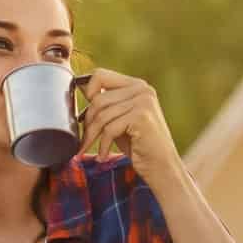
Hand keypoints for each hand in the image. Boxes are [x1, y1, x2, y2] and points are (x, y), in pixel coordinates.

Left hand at [77, 67, 184, 185]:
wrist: (162, 167)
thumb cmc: (138, 145)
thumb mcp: (119, 119)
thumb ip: (106, 104)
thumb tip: (80, 87)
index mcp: (136, 85)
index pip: (100, 75)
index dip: (86, 93)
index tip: (81, 114)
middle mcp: (142, 89)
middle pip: (98, 99)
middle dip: (87, 123)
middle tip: (84, 140)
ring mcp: (143, 101)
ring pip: (101, 115)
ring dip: (91, 136)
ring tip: (88, 149)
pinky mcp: (142, 116)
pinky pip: (109, 129)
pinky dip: (102, 145)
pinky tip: (103, 155)